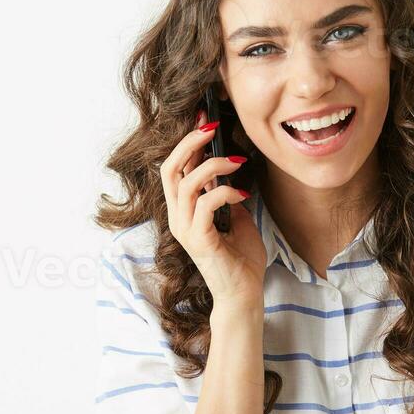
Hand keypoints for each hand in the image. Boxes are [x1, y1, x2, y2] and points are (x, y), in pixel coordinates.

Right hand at [160, 109, 264, 307]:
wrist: (243, 294)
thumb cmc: (240, 260)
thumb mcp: (237, 218)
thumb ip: (227, 197)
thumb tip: (229, 175)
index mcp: (182, 211)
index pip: (174, 168)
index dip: (186, 141)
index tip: (204, 119)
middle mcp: (177, 217)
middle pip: (170, 168)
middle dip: (189, 142)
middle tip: (212, 127)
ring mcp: (184, 229)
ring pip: (186, 182)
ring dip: (213, 165)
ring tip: (237, 162)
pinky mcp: (198, 240)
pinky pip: (206, 204)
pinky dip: (226, 193)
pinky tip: (244, 195)